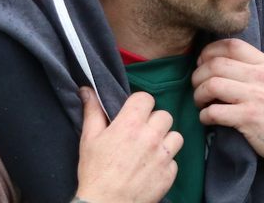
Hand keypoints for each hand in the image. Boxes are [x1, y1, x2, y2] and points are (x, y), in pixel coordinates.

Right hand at [74, 87, 180, 202]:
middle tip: (142, 133)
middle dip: (154, 122)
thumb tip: (87, 89)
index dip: (139, 104)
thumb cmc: (95, 173)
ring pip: (176, 136)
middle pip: (164, 115)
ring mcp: (163, 156)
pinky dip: (166, 163)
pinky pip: (175, 160)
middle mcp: (151, 136)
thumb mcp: (89, 139)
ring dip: (165, 140)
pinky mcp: (169, 174)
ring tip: (151, 149)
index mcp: (130, 124)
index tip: (134, 114)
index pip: (146, 98)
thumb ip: (92, 111)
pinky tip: (151, 168)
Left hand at [192, 39, 263, 177]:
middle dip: (198, 75)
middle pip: (216, 64)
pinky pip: (214, 111)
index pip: (232, 45)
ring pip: (212, 85)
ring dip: (199, 94)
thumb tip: (217, 58)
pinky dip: (204, 115)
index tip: (202, 62)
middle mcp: (262, 77)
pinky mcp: (249, 118)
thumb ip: (253, 66)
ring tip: (200, 102)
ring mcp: (256, 97)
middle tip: (196, 86)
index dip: (209, 51)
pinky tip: (207, 118)